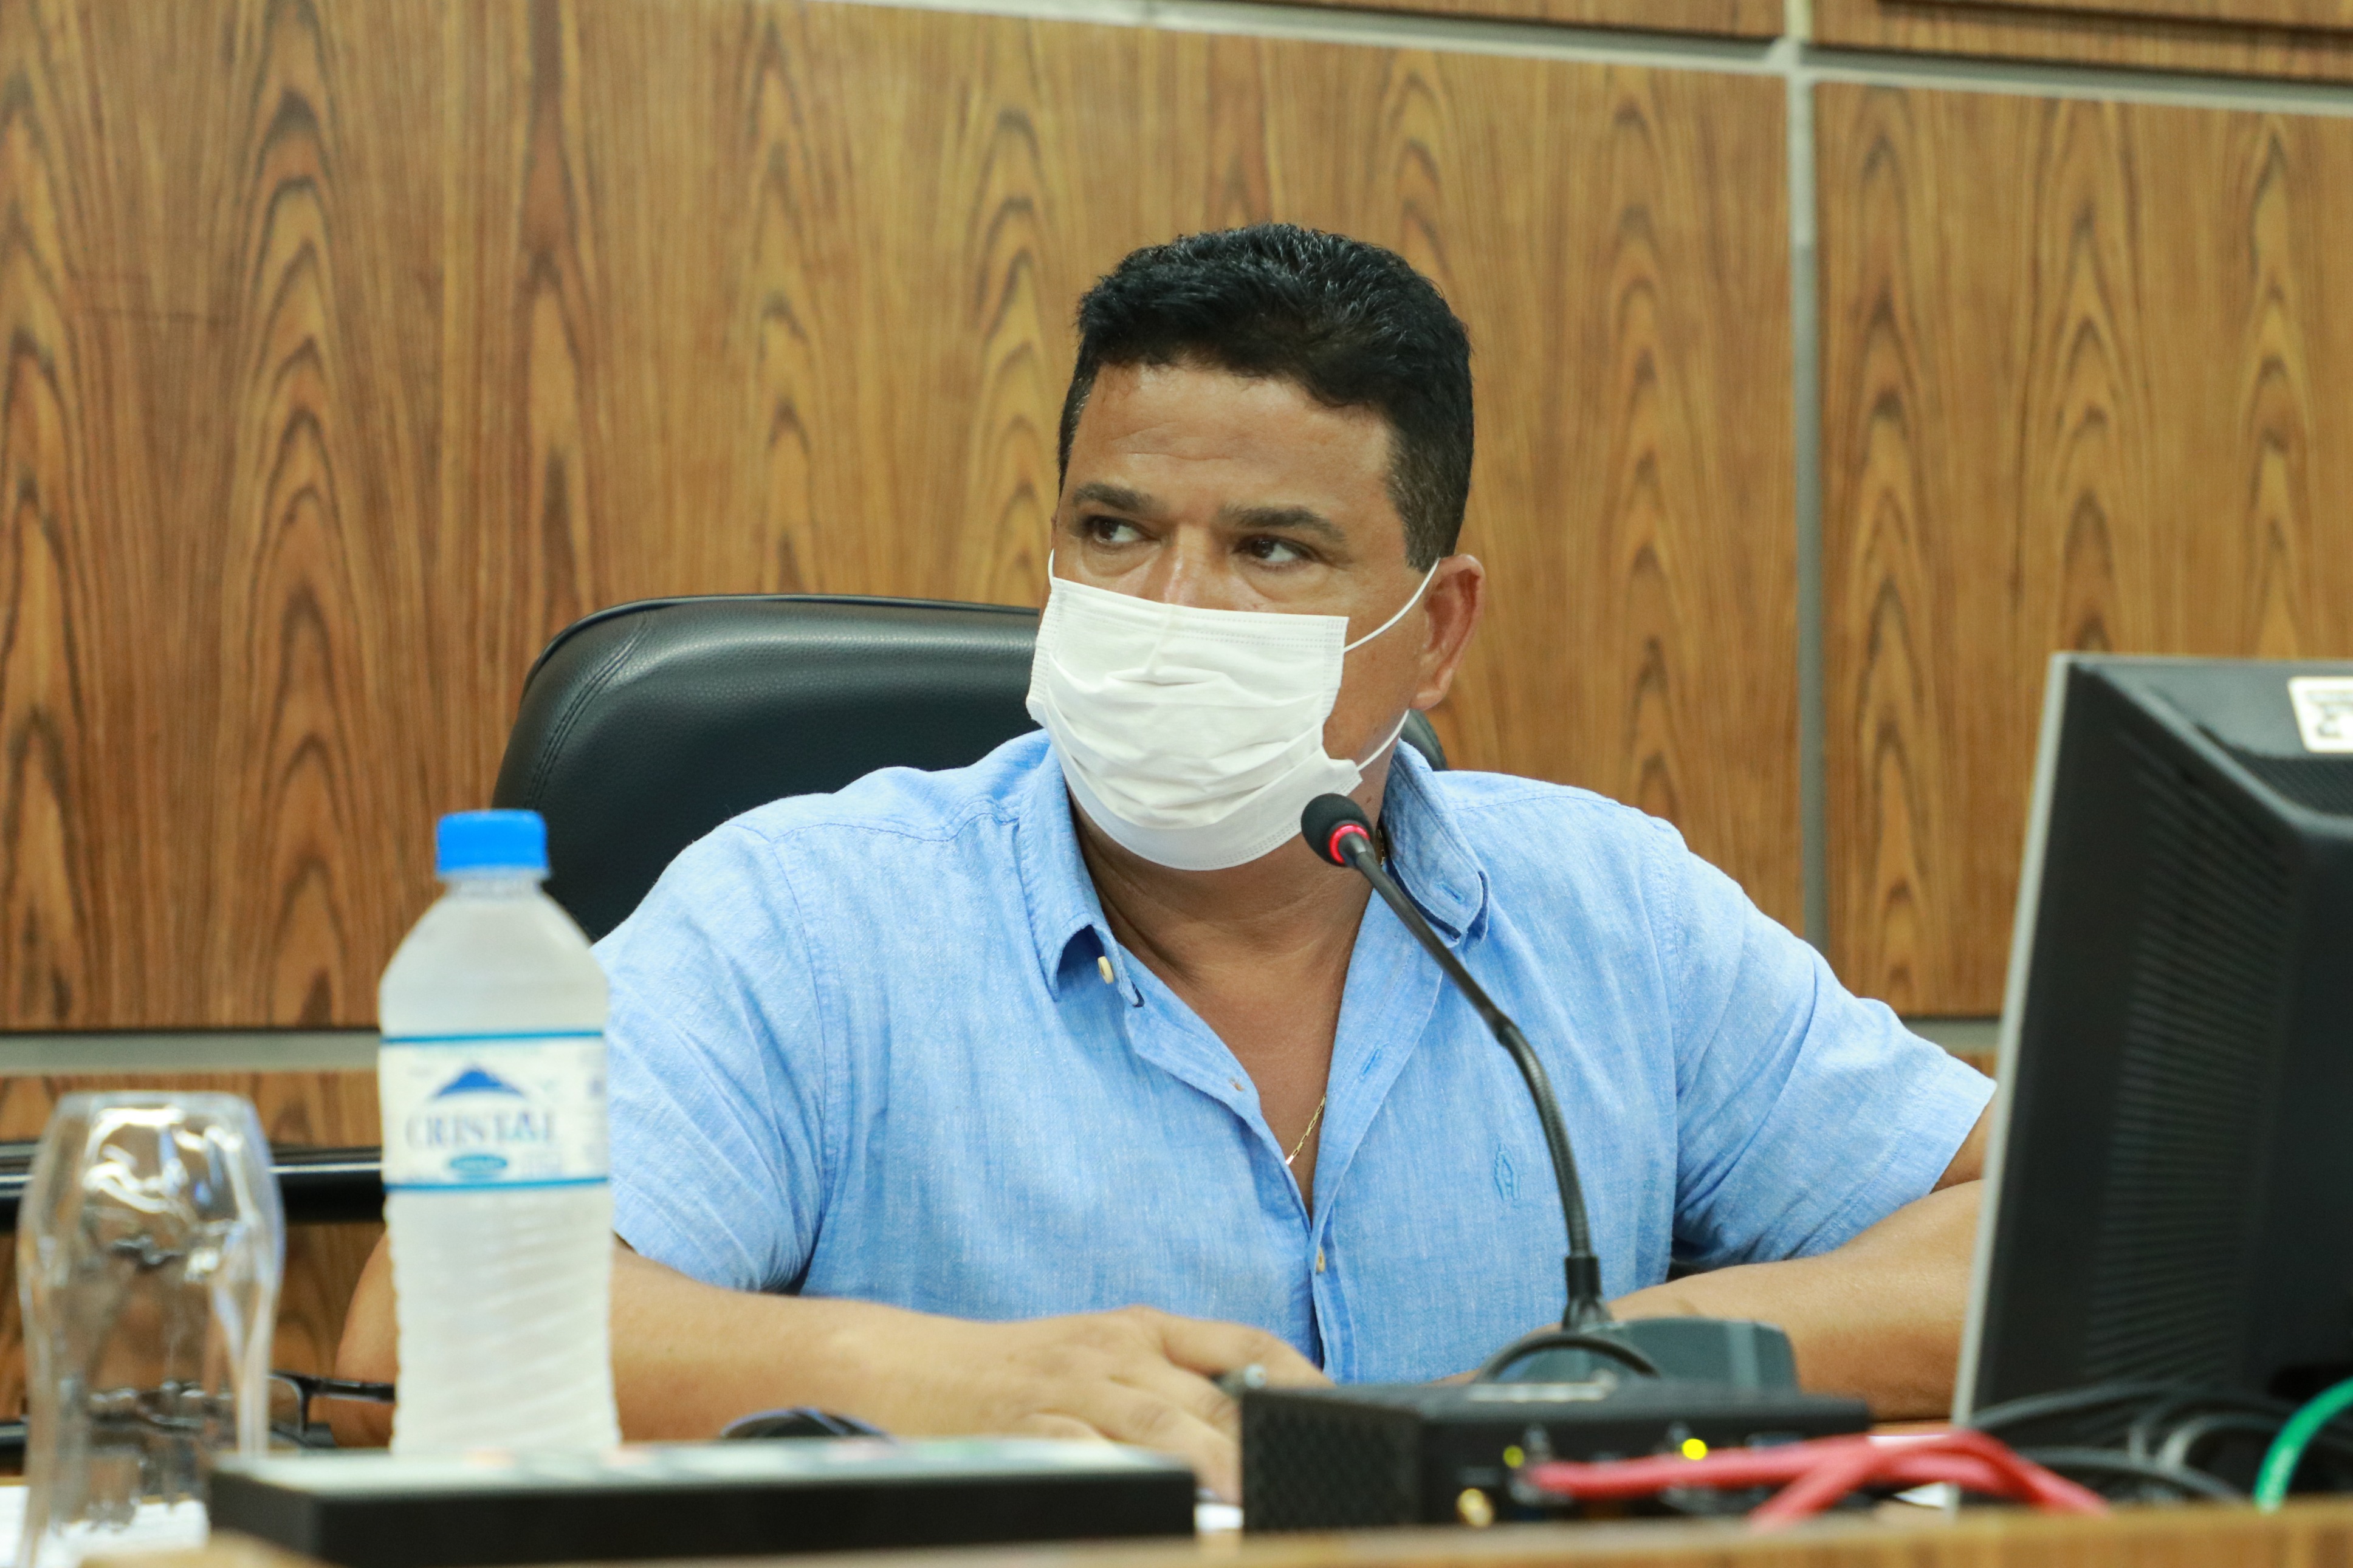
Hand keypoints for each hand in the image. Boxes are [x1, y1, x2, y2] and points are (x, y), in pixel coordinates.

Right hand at [828, 1303, 1326, 1499]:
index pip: (1244, 1345)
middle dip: (1267, 1446)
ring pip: (1162, 1426)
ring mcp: (1074, 1386)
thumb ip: (1171, 1380)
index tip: (1343, 1419)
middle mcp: (1118, 1350)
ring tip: (1250, 1504)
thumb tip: (1254, 1424)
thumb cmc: (1017, 1371)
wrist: (908, 1364)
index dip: (1301, 1381)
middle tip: (1314, 1486)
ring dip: (1213, 1467)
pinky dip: (1129, 1483)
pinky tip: (1162, 1509)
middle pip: (1214, 1397)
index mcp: (1144, 1328)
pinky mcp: (1032, 1426)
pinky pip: (1090, 1457)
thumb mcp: (1101, 1355)